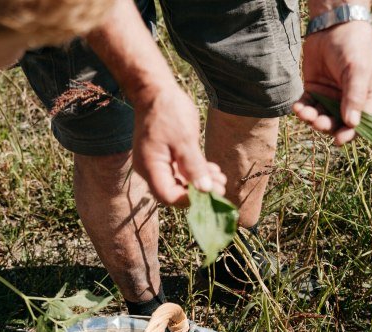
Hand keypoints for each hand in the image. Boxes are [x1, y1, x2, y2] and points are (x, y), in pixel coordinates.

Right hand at [132, 82, 226, 206]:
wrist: (154, 91)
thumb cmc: (168, 111)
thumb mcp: (185, 140)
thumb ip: (194, 167)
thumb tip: (205, 190)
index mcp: (151, 167)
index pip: (168, 196)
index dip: (189, 199)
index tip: (210, 194)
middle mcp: (149, 170)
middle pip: (173, 192)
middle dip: (198, 192)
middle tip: (222, 188)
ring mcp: (155, 164)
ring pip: (178, 182)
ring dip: (199, 182)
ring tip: (220, 179)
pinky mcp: (162, 158)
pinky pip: (178, 172)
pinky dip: (194, 173)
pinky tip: (212, 170)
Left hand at [292, 22, 371, 144]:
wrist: (333, 26)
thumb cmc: (353, 46)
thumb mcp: (358, 69)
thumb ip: (354, 96)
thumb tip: (352, 123)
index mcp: (365, 97)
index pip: (359, 123)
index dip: (349, 134)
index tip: (338, 140)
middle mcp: (346, 101)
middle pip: (336, 124)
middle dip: (325, 126)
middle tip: (317, 122)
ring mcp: (329, 97)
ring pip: (319, 117)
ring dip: (311, 119)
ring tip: (304, 113)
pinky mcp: (313, 91)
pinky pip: (306, 106)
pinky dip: (301, 110)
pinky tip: (297, 107)